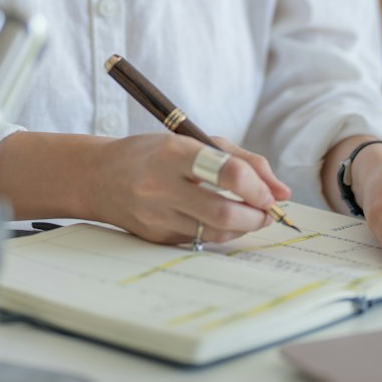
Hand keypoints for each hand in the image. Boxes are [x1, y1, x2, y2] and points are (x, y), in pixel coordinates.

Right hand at [93, 132, 291, 246]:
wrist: (100, 177)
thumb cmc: (155, 154)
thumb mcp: (195, 140)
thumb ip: (242, 160)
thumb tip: (281, 191)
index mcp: (173, 153)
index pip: (228, 173)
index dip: (258, 188)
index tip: (270, 194)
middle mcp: (161, 186)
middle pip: (225, 213)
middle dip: (256, 217)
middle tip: (266, 212)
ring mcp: (156, 216)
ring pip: (216, 233)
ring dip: (243, 227)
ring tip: (249, 215)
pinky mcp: (155, 237)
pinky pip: (200, 241)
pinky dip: (219, 233)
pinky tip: (220, 220)